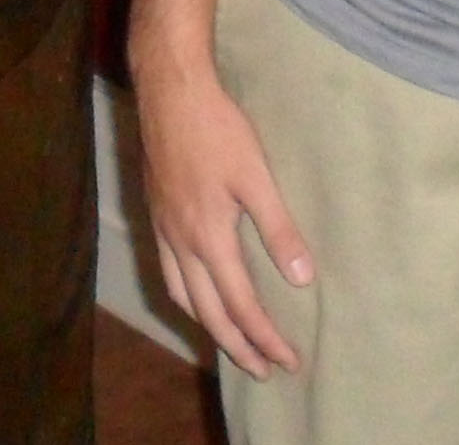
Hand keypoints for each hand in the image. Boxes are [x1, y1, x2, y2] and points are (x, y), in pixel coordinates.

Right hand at [133, 54, 312, 379]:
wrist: (169, 90)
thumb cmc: (216, 129)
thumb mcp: (256, 177)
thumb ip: (278, 230)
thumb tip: (302, 280)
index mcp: (208, 238)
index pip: (240, 305)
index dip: (265, 338)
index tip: (289, 360)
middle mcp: (181, 242)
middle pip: (207, 312)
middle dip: (237, 346)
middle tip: (264, 370)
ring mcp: (164, 227)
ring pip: (182, 296)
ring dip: (209, 325)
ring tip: (231, 340)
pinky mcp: (156, 211)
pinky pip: (168, 272)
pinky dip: (186, 296)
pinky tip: (197, 290)